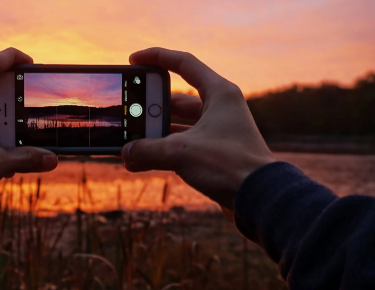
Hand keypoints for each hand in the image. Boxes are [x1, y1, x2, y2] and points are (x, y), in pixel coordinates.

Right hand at [121, 47, 274, 209]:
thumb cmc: (230, 165)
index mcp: (219, 93)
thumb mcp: (180, 152)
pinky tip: (142, 161)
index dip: (156, 57)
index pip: (184, 64)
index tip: (134, 60)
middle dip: (149, 108)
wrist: (260, 198)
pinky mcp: (215, 153)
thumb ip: (148, 150)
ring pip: (177, 125)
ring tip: (130, 141)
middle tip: (129, 113)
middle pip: (176, 99)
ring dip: (154, 134)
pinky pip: (182, 145)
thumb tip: (125, 153)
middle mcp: (220, 108)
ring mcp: (218, 131)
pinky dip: (163, 151)